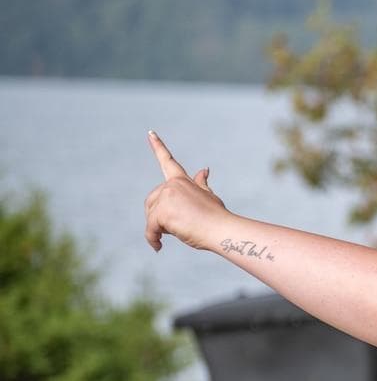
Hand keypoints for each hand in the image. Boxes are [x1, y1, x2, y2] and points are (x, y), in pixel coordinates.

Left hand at [143, 131, 230, 252]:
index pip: (168, 161)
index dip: (158, 146)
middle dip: (158, 215)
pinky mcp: (161, 212)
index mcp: (182, 181)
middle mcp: (172, 185)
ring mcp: (166, 197)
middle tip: (177, 226)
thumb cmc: (217, 217)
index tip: (150, 133)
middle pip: (152, 201)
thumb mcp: (208, 197)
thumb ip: (199, 184)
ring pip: (151, 216)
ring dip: (158, 228)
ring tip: (178, 233)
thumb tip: (203, 169)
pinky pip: (150, 229)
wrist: (222, 230)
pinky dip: (152, 239)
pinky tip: (158, 247)